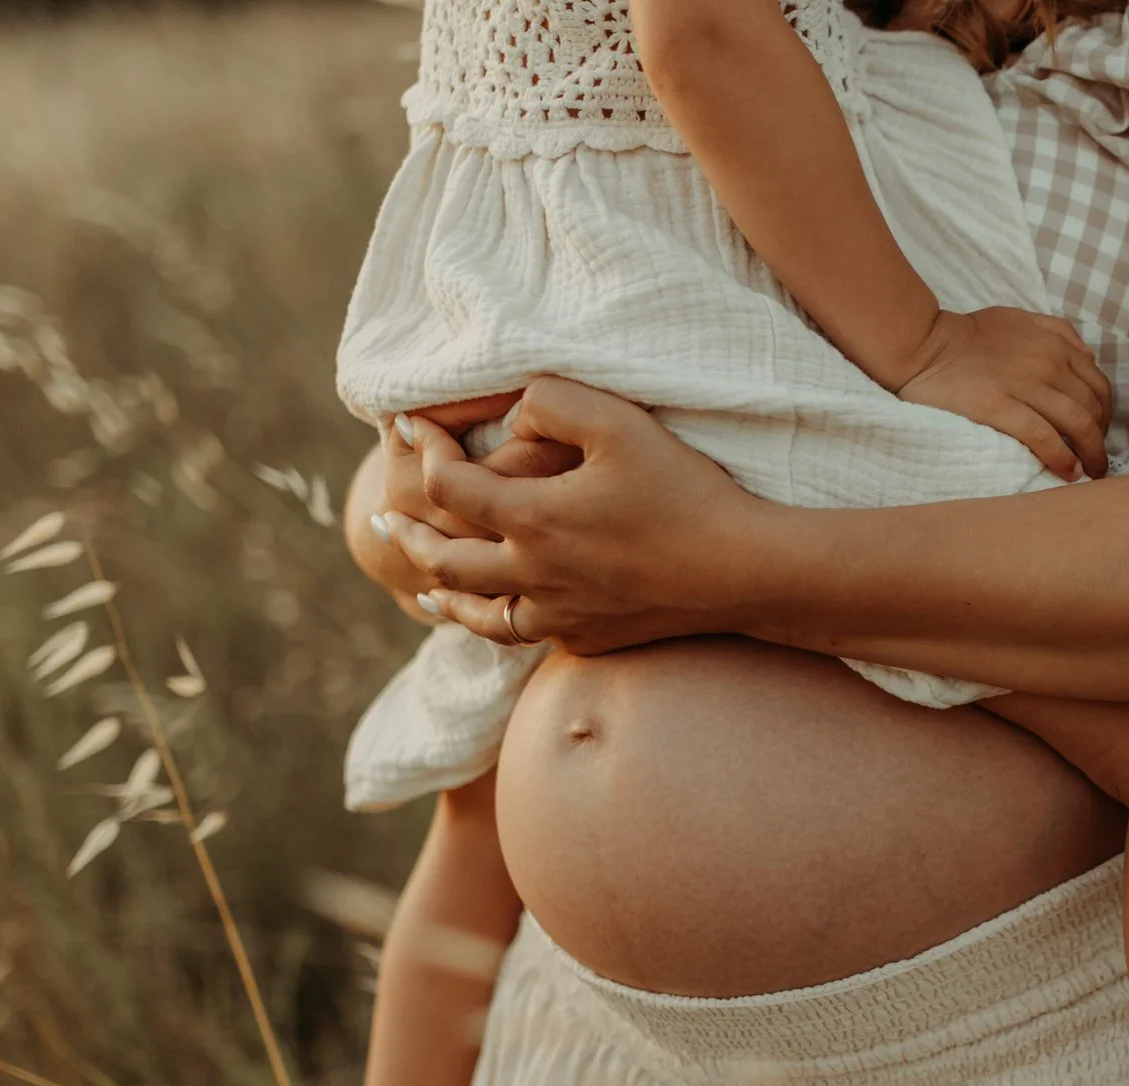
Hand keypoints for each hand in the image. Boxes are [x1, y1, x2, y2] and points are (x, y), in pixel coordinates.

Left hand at [380, 377, 772, 654]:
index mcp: (532, 520)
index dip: (423, 452)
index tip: (411, 428)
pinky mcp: (590, 640)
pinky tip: (501, 615)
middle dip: (409, 535)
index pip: (447, 487)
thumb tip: (509, 417)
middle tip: (385, 518)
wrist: (743, 573)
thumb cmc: (686, 492)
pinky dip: (499, 621)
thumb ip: (552, 401)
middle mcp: (533, 576)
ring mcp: (560, 617)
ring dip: (444, 596)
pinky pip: (528, 634)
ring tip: (424, 588)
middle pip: (444, 563)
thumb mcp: (620, 422)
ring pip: (478, 615)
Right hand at [896, 307, 1110, 480]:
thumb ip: (1055, 334)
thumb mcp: (1020, 319)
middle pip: (1092, 407)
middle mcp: (1047, 361)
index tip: (1098, 433)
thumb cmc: (969, 336)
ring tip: (1090, 473)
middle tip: (1095, 459)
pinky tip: (1068, 472)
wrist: (924, 345)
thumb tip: (1085, 359)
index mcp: (1054, 343)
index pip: (1098, 384)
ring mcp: (1024, 384)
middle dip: (1100, 438)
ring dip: (1090, 454)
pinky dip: (1062, 458)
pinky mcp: (1000, 407)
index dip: (1105, 414)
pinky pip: (1044, 437)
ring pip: (1077, 423)